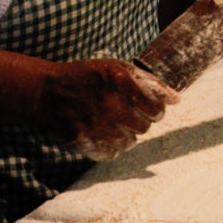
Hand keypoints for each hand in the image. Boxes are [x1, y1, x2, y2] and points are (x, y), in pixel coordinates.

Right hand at [35, 59, 176, 160]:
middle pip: (145, 127)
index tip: (144, 107)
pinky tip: (99, 132)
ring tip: (109, 121)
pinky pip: (112, 154)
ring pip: (130, 143)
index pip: (157, 110)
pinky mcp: (84, 142)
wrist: (45, 92)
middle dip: (137, 120)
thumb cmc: (86, 77)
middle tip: (121, 112)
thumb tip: (177, 99)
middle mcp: (111, 105)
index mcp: (121, 82)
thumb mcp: (117, 68)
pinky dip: (109, 146)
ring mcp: (97, 125)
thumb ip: (149, 83)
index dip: (153, 110)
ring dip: (123, 134)